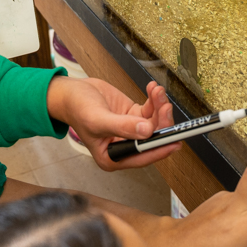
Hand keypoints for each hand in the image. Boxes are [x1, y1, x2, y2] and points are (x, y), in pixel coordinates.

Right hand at [47, 76, 177, 169]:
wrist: (71, 92)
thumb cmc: (77, 108)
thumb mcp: (98, 119)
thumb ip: (122, 127)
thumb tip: (146, 131)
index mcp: (113, 157)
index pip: (142, 156)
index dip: (160, 149)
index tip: (175, 140)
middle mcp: (124, 147)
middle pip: (152, 139)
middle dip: (161, 122)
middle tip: (165, 106)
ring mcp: (130, 131)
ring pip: (154, 123)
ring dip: (159, 107)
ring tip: (157, 92)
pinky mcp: (133, 117)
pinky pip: (151, 111)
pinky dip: (155, 100)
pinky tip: (153, 89)